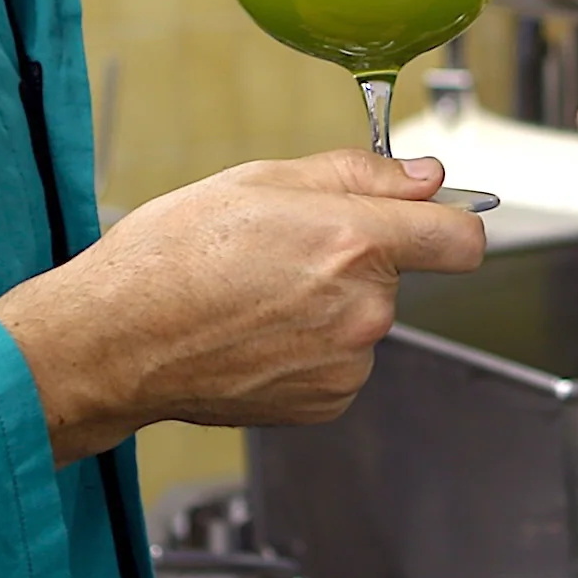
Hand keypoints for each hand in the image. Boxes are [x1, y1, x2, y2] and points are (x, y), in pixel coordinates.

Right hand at [0, 150, 484, 462]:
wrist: (116, 341)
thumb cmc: (171, 257)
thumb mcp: (262, 181)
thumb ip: (361, 175)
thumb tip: (426, 178)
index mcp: (353, 242)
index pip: (461, 240)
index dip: (451, 224)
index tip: (433, 224)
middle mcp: (362, 309)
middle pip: (395, 277)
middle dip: (354, 262)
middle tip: (282, 255)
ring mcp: (346, 363)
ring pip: (363, 322)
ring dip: (328, 310)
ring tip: (255, 299)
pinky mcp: (325, 403)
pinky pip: (339, 364)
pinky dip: (308, 351)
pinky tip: (255, 336)